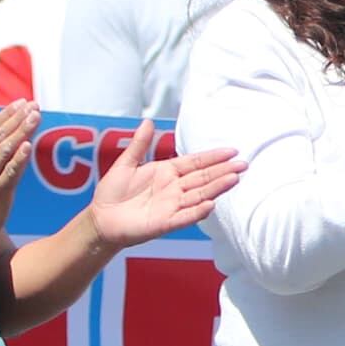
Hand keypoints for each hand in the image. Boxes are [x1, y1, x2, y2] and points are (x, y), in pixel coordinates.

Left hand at [89, 122, 241, 249]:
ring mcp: (171, 206)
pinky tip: (210, 205)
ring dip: (216, 189)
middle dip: (223, 171)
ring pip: (199, 196)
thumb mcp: (126, 163)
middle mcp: (173, 189)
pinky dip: (196, 212)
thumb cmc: (113, 192)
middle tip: (243, 165)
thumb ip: (139, 144)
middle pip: (203, 179)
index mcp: (167, 172)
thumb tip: (147, 121)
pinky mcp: (164, 223)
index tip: (232, 151)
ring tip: (234, 179)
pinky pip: (183, 217)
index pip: (195, 163)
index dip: (213, 157)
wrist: (101, 218)